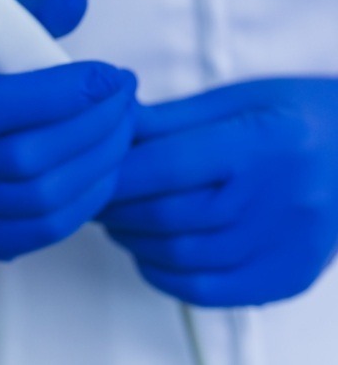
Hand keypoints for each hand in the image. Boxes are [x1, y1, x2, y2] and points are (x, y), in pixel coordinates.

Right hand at [0, 0, 136, 260]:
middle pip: (26, 158)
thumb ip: (26, 11)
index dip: (62, 92)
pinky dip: (86, 199)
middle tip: (127, 99)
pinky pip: (42, 230)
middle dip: (94, 126)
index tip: (111, 75)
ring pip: (41, 199)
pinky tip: (103, 168)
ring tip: (123, 130)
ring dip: (99, 163)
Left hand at [99, 78, 337, 305]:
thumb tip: (113, 129)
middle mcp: (278, 200)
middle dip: (116, 207)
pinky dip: (163, 274)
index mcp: (262, 142)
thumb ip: (170, 119)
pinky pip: (207, 291)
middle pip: (166, 215)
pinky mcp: (287, 278)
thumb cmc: (297, 114)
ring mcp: (286, 247)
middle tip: (98, 196)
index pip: (166, 165)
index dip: (116, 172)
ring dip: (133, 240)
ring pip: (179, 257)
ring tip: (120, 220)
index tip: (93, 170)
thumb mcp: (236, 99)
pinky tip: (150, 253)